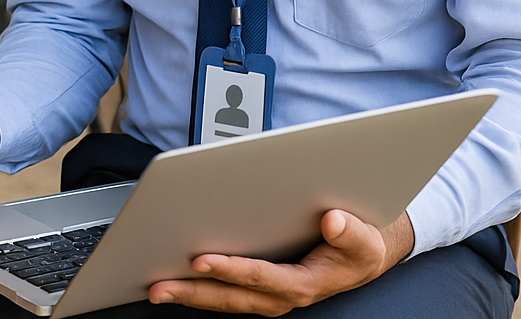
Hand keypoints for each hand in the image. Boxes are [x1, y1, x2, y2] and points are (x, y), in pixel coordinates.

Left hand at [149, 209, 414, 314]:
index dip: (231, 270)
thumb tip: (333, 221)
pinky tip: (171, 278)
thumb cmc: (359, 246)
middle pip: (232, 297)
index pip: (262, 278)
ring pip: (222, 298)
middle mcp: (281, 294)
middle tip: (158, 285)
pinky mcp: (256, 286)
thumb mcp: (366, 239)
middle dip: (193, 292)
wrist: (362, 254)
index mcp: (305, 283)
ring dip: (188, 293)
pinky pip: (223, 291)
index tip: (200, 260)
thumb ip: (352, 233)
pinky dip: (196, 287)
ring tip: (154, 286)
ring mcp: (266, 293)